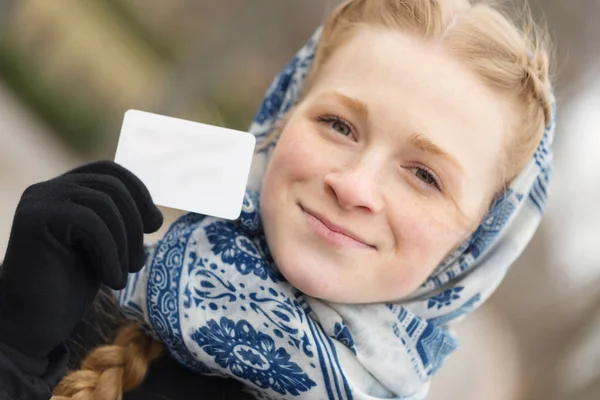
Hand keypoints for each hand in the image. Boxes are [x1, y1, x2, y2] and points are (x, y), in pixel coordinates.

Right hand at [0, 160, 162, 358]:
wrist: (33, 323)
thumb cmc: (70, 286)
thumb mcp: (105, 246)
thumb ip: (121, 222)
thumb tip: (156, 215)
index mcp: (65, 190)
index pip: (111, 171)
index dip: (139, 192)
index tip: (154, 225)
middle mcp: (48, 188)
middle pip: (112, 186)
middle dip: (135, 223)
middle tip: (137, 263)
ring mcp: (39, 200)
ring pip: (105, 203)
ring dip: (125, 242)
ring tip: (124, 273)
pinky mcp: (34, 217)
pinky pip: (91, 222)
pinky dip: (111, 253)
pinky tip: (113, 281)